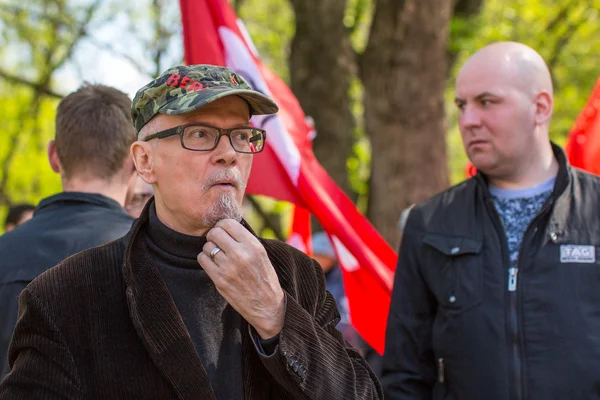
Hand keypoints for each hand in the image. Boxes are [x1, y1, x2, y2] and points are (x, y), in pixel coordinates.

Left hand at [198, 219, 284, 338]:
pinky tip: (213, 264)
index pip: (228, 223)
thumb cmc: (263, 277)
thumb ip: (245, 240)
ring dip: (209, 249)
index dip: (222, 226)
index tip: (223, 232)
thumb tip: (225, 225)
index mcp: (253, 245)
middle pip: (214, 233)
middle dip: (214, 236)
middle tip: (217, 242)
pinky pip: (202, 259)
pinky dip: (205, 259)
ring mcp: (228, 267)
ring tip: (217, 255)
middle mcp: (241, 254)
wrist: (266, 305)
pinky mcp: (219, 280)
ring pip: (207, 246)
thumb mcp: (261, 254)